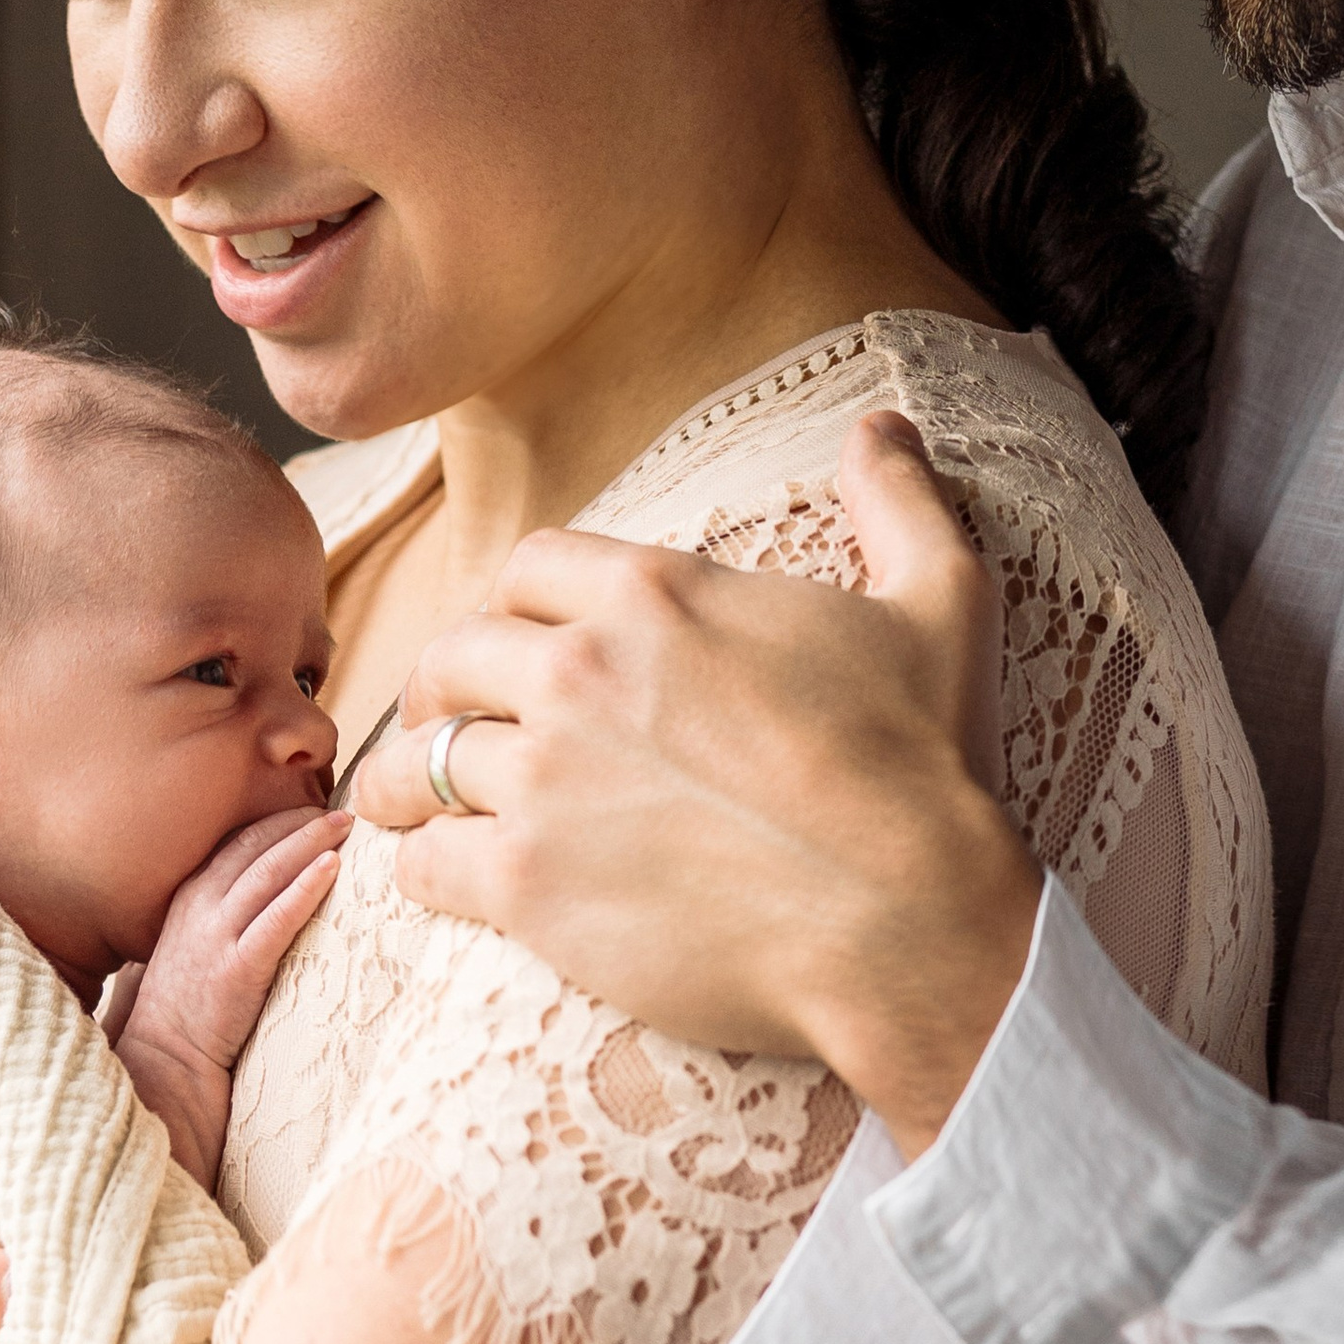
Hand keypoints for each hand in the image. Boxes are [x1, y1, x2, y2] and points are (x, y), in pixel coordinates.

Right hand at [114, 805, 347, 1190]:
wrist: (165, 1062)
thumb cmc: (180, 1013)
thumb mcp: (186, 951)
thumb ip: (207, 923)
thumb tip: (241, 908)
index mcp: (187, 900)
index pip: (235, 844)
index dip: (275, 822)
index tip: (310, 809)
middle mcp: (199, 909)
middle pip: (254, 848)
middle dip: (298, 823)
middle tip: (340, 809)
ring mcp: (215, 937)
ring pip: (268, 873)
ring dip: (309, 843)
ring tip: (345, 825)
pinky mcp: (237, 969)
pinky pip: (276, 919)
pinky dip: (304, 889)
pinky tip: (331, 867)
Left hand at [353, 414, 1038, 1153]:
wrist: (908, 916)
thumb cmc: (926, 765)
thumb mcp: (940, 604)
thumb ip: (899, 504)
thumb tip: (884, 426)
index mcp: (656, 594)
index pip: (528, 569)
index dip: (512, 604)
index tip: (511, 640)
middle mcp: (579, 671)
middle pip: (452, 654)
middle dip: (440, 686)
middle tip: (441, 722)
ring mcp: (543, 778)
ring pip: (417, 761)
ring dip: (405, 781)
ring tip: (403, 805)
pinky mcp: (528, 883)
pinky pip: (423, 863)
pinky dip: (420, 867)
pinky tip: (435, 876)